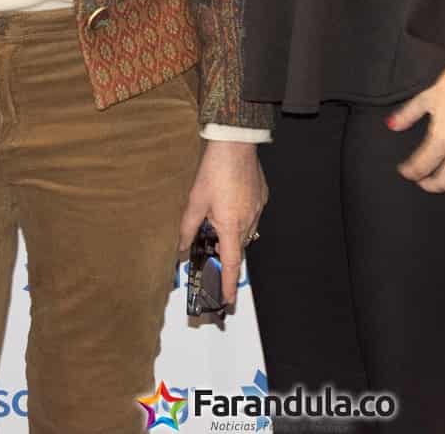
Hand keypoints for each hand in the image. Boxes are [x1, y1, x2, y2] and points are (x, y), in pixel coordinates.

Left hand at [178, 141, 265, 306]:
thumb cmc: (214, 171)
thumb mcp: (195, 201)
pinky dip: (241, 219)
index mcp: (231, 226)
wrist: (236, 144)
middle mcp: (249, 221)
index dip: (228, 284)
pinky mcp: (262, 196)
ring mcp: (258, 208)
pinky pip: (252, 216)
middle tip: (211, 249)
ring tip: (217, 224)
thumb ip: (188, 228)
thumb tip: (182, 248)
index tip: (228, 300)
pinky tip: (229, 205)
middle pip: (238, 248)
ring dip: (232, 235)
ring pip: (246, 233)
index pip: (230, 264)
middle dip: (225, 254)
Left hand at [389, 49, 444, 191]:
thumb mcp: (428, 97)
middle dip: (430, 185)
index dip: (410, 172)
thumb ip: (408, 115)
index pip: (422, 167)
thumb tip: (392, 124)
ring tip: (444, 174)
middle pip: (444, 183)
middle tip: (423, 179)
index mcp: (443, 138)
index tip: (406, 171)